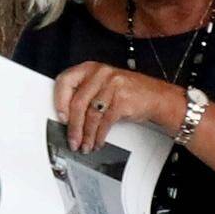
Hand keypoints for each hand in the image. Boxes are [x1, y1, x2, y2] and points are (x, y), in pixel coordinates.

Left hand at [49, 59, 174, 148]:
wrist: (154, 96)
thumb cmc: (126, 91)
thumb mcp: (101, 85)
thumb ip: (83, 94)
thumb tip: (65, 116)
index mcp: (90, 68)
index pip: (65, 81)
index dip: (59, 100)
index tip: (60, 117)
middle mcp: (100, 74)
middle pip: (78, 103)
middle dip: (73, 127)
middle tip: (72, 140)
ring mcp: (112, 85)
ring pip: (91, 115)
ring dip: (86, 135)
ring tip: (85, 145)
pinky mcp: (122, 100)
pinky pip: (105, 122)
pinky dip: (99, 136)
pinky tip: (97, 141)